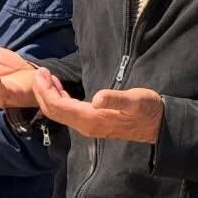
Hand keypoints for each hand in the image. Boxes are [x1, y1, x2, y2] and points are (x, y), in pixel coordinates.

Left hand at [32, 68, 163, 142]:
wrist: (159, 125)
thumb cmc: (148, 110)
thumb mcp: (135, 101)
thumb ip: (115, 100)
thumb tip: (97, 98)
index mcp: (91, 119)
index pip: (58, 107)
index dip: (45, 91)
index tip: (40, 73)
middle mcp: (85, 126)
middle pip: (54, 111)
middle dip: (42, 92)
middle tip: (38, 72)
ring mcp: (88, 125)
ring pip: (59, 112)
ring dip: (49, 95)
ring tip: (45, 76)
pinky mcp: (92, 122)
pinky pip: (68, 112)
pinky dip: (59, 98)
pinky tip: (59, 87)